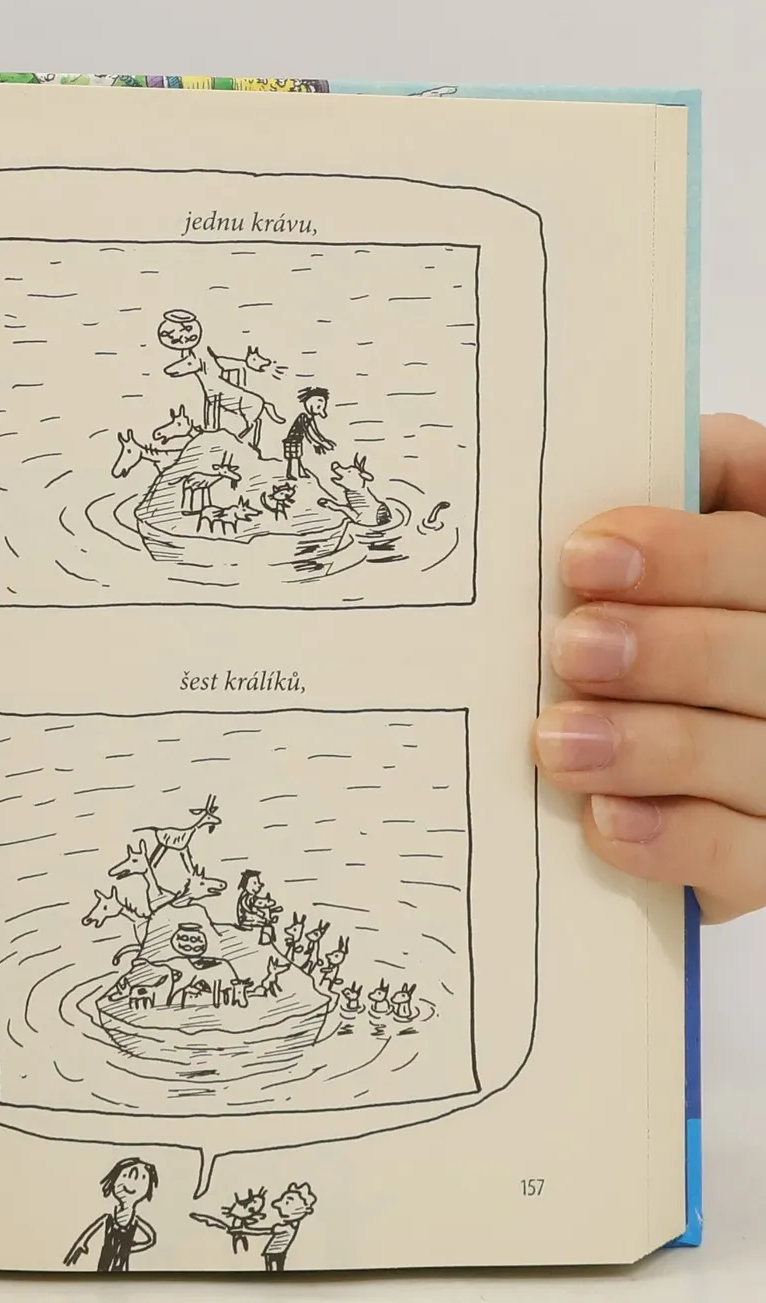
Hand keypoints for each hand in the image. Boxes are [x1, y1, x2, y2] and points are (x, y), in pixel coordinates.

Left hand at [534, 413, 765, 921]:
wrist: (677, 770)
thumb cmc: (668, 628)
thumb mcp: (683, 550)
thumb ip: (692, 491)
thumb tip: (658, 445)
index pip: (764, 559)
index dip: (688, 554)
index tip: (584, 555)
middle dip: (669, 648)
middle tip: (573, 647)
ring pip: (753, 757)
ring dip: (651, 746)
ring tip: (557, 741)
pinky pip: (744, 857)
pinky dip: (673, 840)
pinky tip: (606, 822)